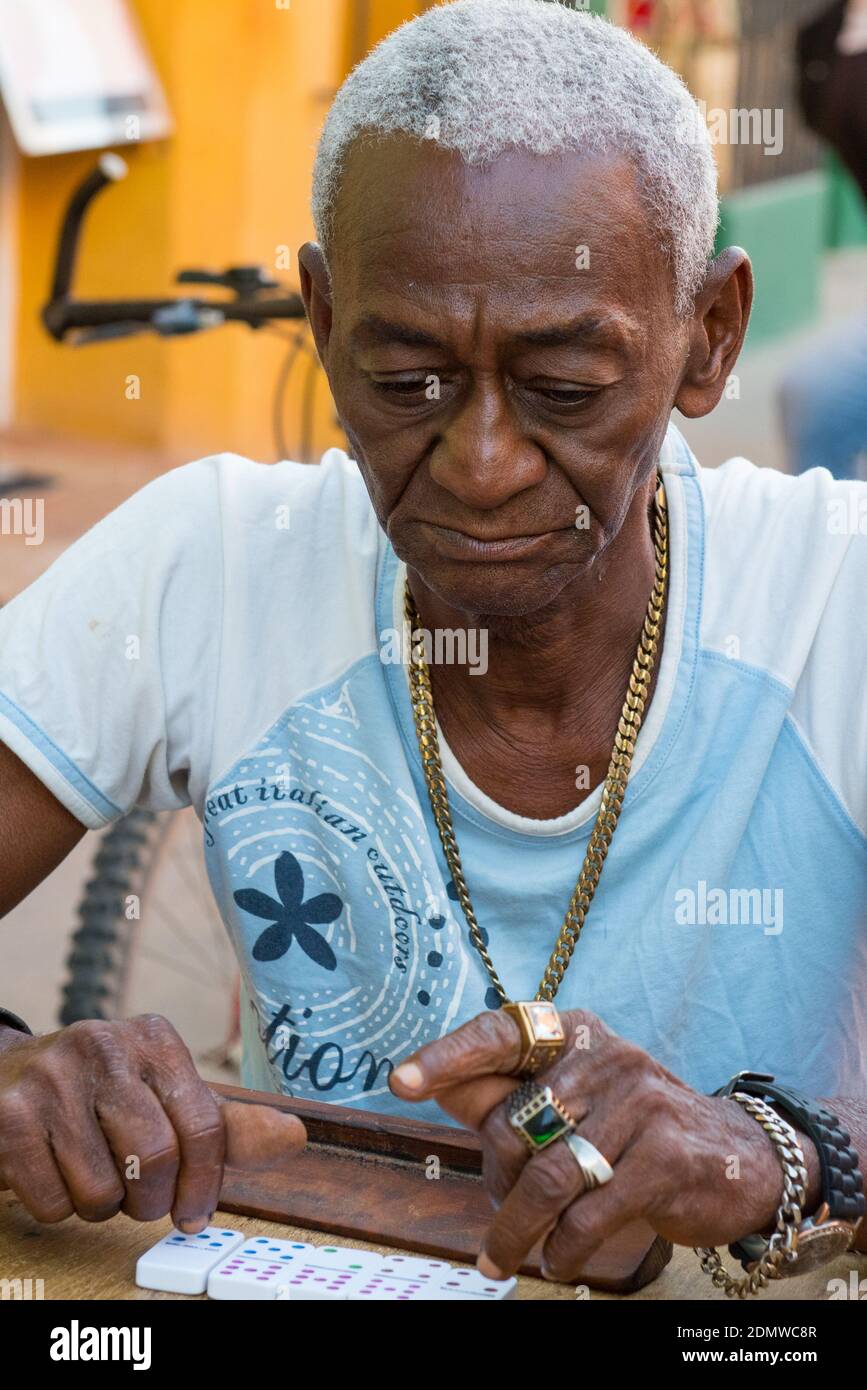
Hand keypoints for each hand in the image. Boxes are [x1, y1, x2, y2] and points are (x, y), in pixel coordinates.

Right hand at [0, 1016, 305, 1229]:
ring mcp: (52, 1078)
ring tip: (91, 1173)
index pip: (206, 1124)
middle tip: (138, 1195)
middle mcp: (104, 1046)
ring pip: (102, 1190)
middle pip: (156, 1158)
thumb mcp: (165, 1097)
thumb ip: (228, 1125)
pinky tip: (53, 1170)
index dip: (205, 1183)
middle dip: (151, 1198)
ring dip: (101, 1204)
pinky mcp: (8, 1117)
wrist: (7, 1079)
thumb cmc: (102, 1096)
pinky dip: (58, 1207)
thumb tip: (295, 1137)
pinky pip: (54, 1202)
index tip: (194, 1212)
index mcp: (154, 1039)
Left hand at [390, 1008, 819, 1280]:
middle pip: (514, 1123)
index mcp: (575, 1033)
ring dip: (515, 1229)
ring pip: (548, 1178)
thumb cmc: (631, 1127)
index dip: (448, 1057)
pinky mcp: (667, 1157)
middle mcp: (607, 1055)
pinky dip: (564, 1249)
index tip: (400, 1083)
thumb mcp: (571, 1099)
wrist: (735, 1158)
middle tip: (499, 1215)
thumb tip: (431, 1085)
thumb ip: (503, 1092)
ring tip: (502, 1258)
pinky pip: (590, 1215)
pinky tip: (559, 1262)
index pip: (501, 1033)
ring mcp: (642, 1102)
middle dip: (497, 1180)